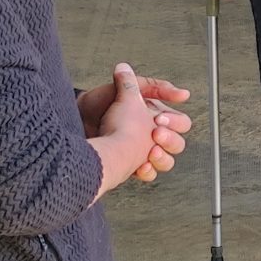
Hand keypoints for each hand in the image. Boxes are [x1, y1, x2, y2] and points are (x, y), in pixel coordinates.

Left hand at [88, 67, 191, 189]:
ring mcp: (141, 151)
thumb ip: (153, 86)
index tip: (160, 119)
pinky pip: (148, 174)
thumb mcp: (125, 89)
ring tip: (151, 153)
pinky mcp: (130, 164)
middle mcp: (151, 135)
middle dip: (170, 140)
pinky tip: (140, 165)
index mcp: (155, 116)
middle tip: (156, 134)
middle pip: (178, 144)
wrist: (77, 119)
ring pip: (167, 162)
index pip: (181, 123)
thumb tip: (183, 93)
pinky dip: (146, 171)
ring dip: (162, 158)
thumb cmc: (99, 103)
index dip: (175, 122)